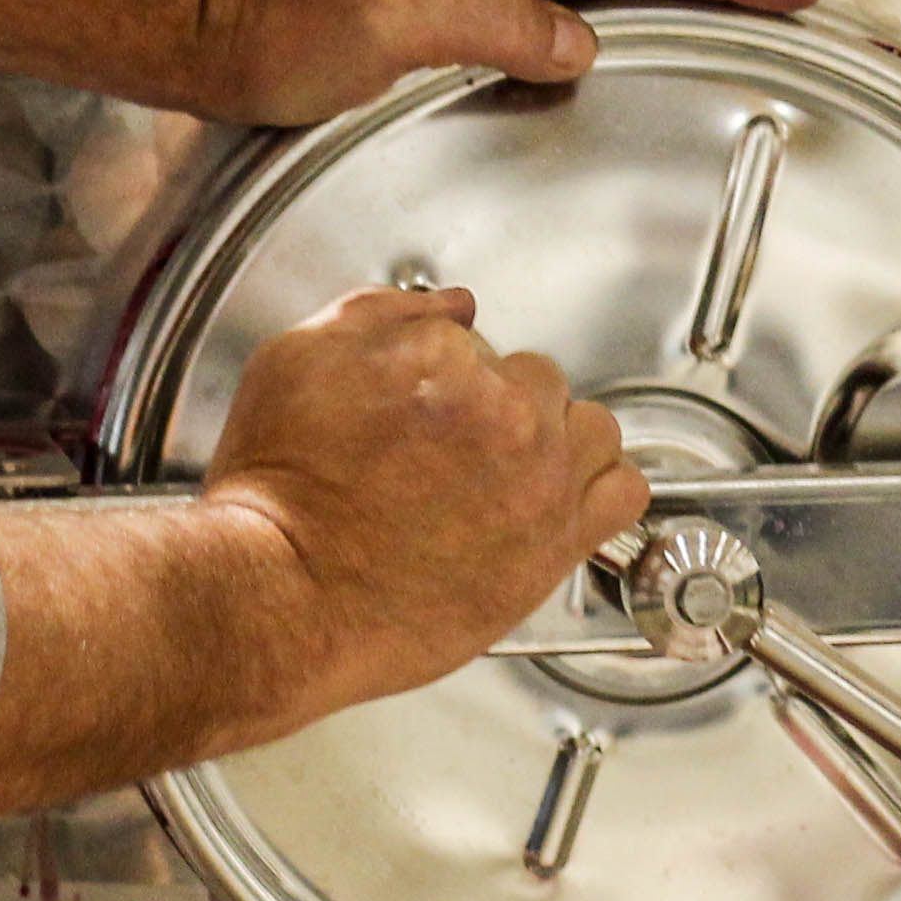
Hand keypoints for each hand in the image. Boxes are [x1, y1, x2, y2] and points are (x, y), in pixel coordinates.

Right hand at [204, 288, 650, 724]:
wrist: (283, 597)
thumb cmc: (277, 496)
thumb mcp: (295, 362)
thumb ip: (379, 313)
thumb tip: (448, 303)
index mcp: (443, 355)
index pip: (473, 338)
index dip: (443, 378)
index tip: (423, 410)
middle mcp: (503, 410)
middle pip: (536, 380)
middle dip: (501, 407)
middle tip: (455, 451)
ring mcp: (538, 477)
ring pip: (589, 428)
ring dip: (558, 442)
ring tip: (509, 476)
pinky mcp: (557, 541)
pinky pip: (623, 491)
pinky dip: (601, 490)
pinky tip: (562, 502)